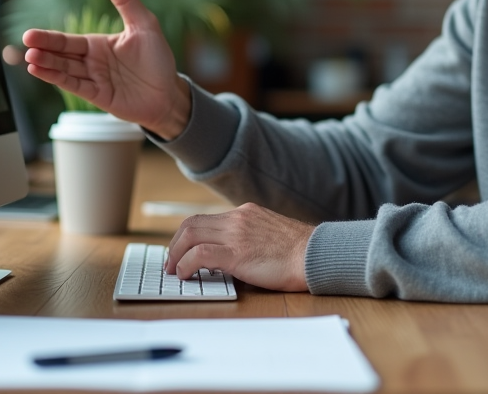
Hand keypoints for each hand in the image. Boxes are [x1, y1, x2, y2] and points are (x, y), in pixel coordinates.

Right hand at [22, 0, 190, 139]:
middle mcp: (91, 62)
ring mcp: (93, 79)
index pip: (68, 40)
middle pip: (62, 54)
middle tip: (26, 41)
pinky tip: (41, 72)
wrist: (169, 94)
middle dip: (44, 48)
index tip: (29, 34)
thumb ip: (126, 0)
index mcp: (98, 44)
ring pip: (65, 70)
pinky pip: (75, 86)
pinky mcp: (97, 96)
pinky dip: (58, 79)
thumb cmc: (157, 60)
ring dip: (47, 64)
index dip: (49, 38)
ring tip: (30, 58)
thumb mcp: (144, 25)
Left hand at [165, 203, 314, 291]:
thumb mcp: (269, 235)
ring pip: (191, 235)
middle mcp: (238, 218)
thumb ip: (247, 239)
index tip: (181, 250)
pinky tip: (185, 274)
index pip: (205, 218)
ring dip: (176, 254)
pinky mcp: (237, 253)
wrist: (316, 255)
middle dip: (176, 244)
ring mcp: (237, 234)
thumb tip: (226, 258)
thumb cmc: (299, 253)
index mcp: (245, 213)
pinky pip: (200, 254)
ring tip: (174, 270)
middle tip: (171, 262)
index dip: (187, 235)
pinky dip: (186, 264)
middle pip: (192, 224)